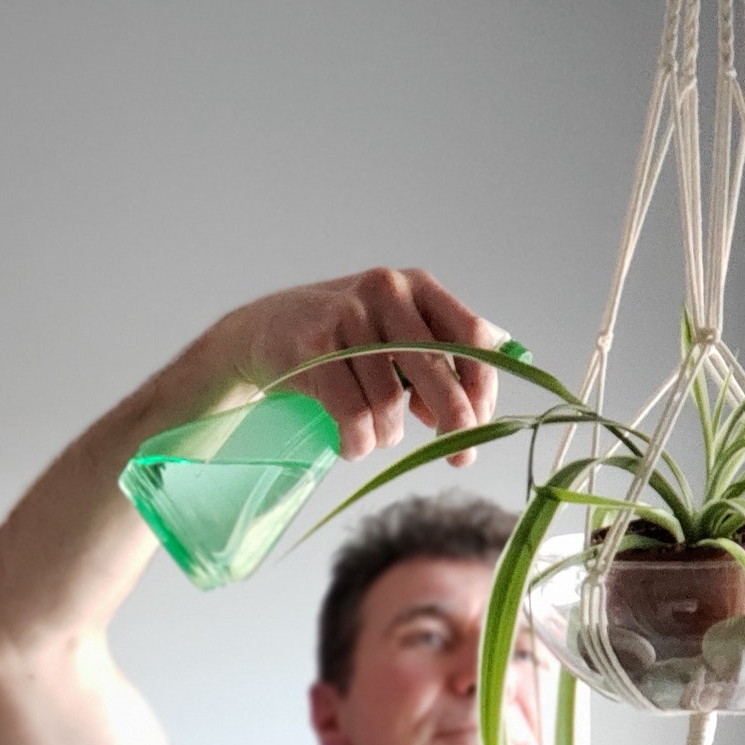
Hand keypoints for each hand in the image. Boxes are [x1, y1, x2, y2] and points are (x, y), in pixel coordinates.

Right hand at [200, 268, 508, 463]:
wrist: (261, 332)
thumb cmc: (339, 342)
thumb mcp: (392, 334)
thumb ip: (436, 360)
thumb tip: (476, 409)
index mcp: (417, 286)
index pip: (472, 336)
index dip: (483, 387)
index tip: (481, 425)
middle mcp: (386, 292)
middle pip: (437, 371)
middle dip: (455, 422)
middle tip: (460, 458)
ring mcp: (347, 317)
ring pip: (389, 403)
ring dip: (385, 436)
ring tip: (370, 436)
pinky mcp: (313, 347)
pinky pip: (353, 415)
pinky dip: (357, 443)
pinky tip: (352, 444)